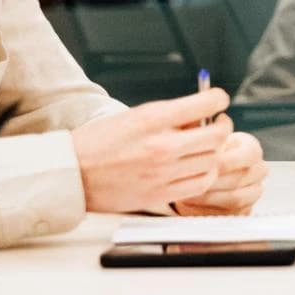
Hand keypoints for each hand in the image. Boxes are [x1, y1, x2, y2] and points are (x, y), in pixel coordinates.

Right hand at [72, 89, 231, 212]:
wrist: (71, 173)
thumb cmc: (99, 142)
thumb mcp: (135, 116)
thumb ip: (171, 115)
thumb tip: (202, 115)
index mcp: (154, 119)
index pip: (207, 103)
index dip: (219, 99)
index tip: (218, 101)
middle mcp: (162, 145)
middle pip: (217, 135)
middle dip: (222, 127)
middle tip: (218, 125)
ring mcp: (162, 172)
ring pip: (213, 161)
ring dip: (215, 152)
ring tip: (206, 148)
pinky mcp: (159, 195)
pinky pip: (200, 184)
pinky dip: (206, 174)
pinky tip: (199, 168)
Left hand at [172, 131, 266, 215]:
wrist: (202, 177)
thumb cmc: (202, 156)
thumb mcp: (200, 139)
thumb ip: (198, 130)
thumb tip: (193, 119)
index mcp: (251, 149)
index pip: (250, 154)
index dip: (227, 159)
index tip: (208, 162)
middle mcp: (257, 171)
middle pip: (242, 178)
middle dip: (214, 180)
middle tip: (193, 180)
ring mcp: (252, 192)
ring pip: (237, 198)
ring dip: (210, 196)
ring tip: (190, 192)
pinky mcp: (243, 211)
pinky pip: (230, 214)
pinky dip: (210, 210)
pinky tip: (194, 203)